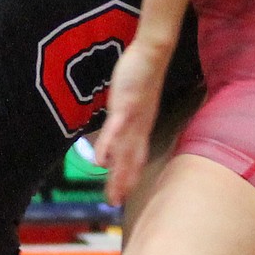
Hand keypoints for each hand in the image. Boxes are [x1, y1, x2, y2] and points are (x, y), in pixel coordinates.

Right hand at [93, 38, 168, 205]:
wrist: (154, 52)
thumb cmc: (141, 74)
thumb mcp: (134, 99)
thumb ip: (126, 116)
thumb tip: (120, 127)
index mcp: (141, 126)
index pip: (135, 157)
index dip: (129, 177)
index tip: (122, 195)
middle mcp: (139, 126)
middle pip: (130, 159)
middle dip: (123, 182)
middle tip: (114, 203)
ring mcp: (133, 117)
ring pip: (124, 151)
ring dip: (118, 173)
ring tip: (112, 192)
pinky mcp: (125, 104)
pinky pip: (116, 128)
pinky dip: (108, 145)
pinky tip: (100, 161)